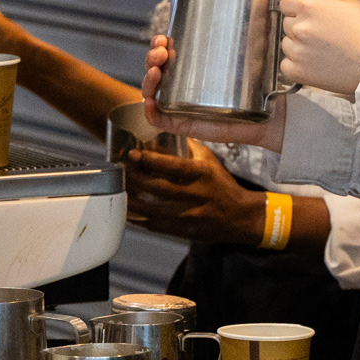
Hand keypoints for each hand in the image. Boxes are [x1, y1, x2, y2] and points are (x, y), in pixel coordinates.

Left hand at [124, 142, 263, 243]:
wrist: (240, 218)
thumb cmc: (224, 186)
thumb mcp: (211, 162)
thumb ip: (191, 146)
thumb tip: (172, 129)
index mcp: (201, 175)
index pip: (173, 166)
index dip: (150, 160)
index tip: (133, 154)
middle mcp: (194, 195)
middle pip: (158, 187)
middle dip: (135, 179)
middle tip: (120, 170)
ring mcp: (188, 215)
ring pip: (152, 209)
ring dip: (132, 200)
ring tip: (119, 190)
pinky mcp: (184, 231)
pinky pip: (156, 226)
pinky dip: (139, 219)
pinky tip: (128, 210)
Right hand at [141, 35, 284, 148]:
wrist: (267, 116)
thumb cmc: (257, 85)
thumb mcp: (248, 54)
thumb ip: (250, 29)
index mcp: (191, 67)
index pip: (166, 54)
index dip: (159, 45)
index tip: (164, 38)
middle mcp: (182, 84)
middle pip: (155, 70)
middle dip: (152, 57)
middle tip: (162, 52)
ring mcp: (180, 105)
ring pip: (152, 92)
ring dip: (147, 79)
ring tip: (155, 71)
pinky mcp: (182, 124)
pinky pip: (157, 119)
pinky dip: (149, 111)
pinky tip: (151, 101)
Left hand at [278, 0, 359, 98]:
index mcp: (310, 6)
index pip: (286, 2)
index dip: (301, 7)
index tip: (317, 16)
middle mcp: (300, 28)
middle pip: (287, 23)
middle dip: (302, 26)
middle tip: (327, 34)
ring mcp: (298, 52)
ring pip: (287, 44)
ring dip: (300, 46)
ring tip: (325, 50)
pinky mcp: (299, 72)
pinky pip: (286, 65)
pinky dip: (298, 65)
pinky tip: (318, 64)